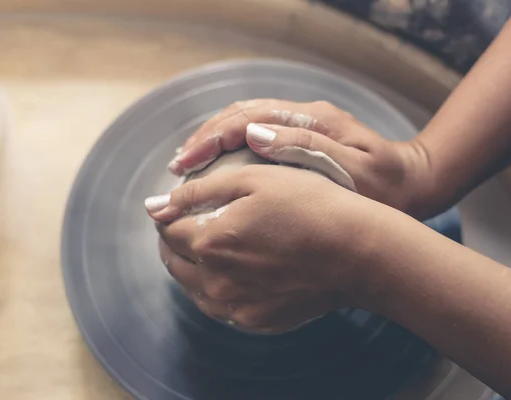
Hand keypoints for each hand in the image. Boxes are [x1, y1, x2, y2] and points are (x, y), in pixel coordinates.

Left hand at [147, 165, 382, 332]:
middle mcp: (217, 280)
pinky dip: (214, 288)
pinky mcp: (256, 320)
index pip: (167, 229)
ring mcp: (237, 305)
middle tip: (190, 225)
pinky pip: (219, 307)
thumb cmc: (309, 205)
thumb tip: (154, 206)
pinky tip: (230, 273)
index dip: (169, 214)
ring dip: (191, 266)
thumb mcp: (253, 180)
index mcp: (211, 240)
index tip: (182, 206)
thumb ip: (197, 191)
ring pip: (192, 288)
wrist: (356, 251)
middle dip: (174, 241)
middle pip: (174, 261)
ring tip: (208, 248)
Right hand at [168, 99, 433, 218]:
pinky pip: (256, 137)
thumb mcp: (355, 171)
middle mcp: (303, 116)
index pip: (250, 118)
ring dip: (213, 141)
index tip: (186, 163)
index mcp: (313, 120)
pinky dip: (230, 148)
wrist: (412, 184)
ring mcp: (301, 126)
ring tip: (187, 165)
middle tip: (177, 166)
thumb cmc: (386, 186)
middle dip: (205, 138)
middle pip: (241, 115)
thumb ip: (309, 149)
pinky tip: (216, 168)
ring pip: (244, 123)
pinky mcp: (301, 139)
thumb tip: (254, 135)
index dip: (213, 138)